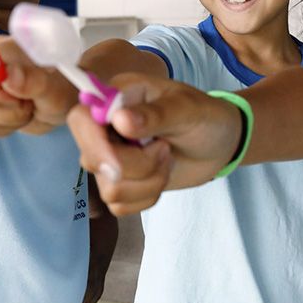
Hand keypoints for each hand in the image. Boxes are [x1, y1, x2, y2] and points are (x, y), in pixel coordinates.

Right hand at [0, 36, 77, 136]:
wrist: (60, 98)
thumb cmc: (62, 86)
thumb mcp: (56, 88)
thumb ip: (34, 81)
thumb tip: (8, 76)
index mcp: (0, 46)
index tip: (21, 93)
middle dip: (14, 107)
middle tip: (34, 98)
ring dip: (14, 117)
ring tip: (29, 103)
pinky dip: (8, 126)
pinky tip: (20, 113)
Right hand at [66, 73, 241, 215]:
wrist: (221, 144)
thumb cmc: (206, 117)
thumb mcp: (188, 109)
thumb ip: (156, 114)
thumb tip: (120, 120)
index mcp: (117, 97)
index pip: (81, 118)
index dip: (94, 142)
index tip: (119, 159)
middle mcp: (106, 128)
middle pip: (93, 159)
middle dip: (137, 165)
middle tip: (164, 149)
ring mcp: (112, 157)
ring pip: (109, 188)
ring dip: (148, 181)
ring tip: (167, 158)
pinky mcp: (122, 183)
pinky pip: (119, 205)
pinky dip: (147, 196)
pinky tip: (162, 175)